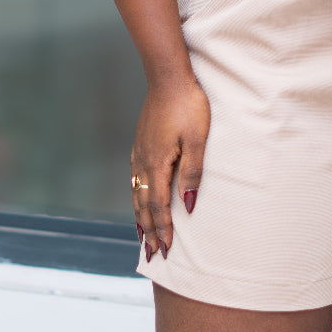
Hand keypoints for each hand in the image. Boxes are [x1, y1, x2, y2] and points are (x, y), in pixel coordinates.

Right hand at [130, 71, 210, 261]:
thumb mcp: (197, 140)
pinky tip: (138, 198)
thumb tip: (188, 205)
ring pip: (136, 192)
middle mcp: (143, 162)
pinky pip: (135, 178)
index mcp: (157, 164)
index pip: (158, 207)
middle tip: (152, 254)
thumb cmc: (188, 105)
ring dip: (140, 217)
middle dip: (148, 231)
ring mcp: (139, 152)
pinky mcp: (141, 142)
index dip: (163, 230)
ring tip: (142, 236)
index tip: (166, 251)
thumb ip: (192, 173)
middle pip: (144, 205)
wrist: (169, 77)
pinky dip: (136, 196)